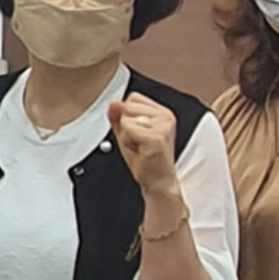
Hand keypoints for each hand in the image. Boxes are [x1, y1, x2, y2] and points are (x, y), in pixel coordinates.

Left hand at [111, 93, 186, 207]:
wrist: (158, 181)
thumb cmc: (146, 159)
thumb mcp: (127, 133)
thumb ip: (118, 116)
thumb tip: (113, 103)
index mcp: (162, 112)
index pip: (133, 98)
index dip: (127, 116)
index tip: (137, 132)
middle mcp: (165, 116)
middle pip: (128, 106)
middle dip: (126, 126)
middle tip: (138, 141)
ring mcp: (162, 126)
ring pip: (126, 119)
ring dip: (127, 136)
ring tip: (139, 146)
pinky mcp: (157, 137)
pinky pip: (128, 129)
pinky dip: (128, 142)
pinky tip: (140, 150)